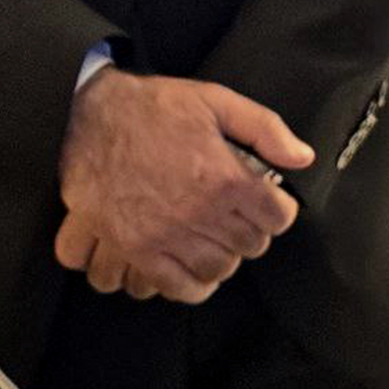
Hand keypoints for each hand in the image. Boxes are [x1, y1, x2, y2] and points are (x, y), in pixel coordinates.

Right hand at [53, 69, 309, 302]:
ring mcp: (167, 236)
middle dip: (252, 230)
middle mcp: (199, 213)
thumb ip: (264, 128)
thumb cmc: (151, 108)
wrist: (86, 120)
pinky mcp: (138, 251)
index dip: (277, 208)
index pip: (277, 216)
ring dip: (225, 256)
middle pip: (251, 245)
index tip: (267, 201)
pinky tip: (194, 265)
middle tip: (239, 215)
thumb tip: (302, 157)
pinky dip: (194, 284)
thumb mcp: (214, 100)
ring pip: (219, 270)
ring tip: (215, 237)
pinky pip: (179, 288)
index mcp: (224, 176)